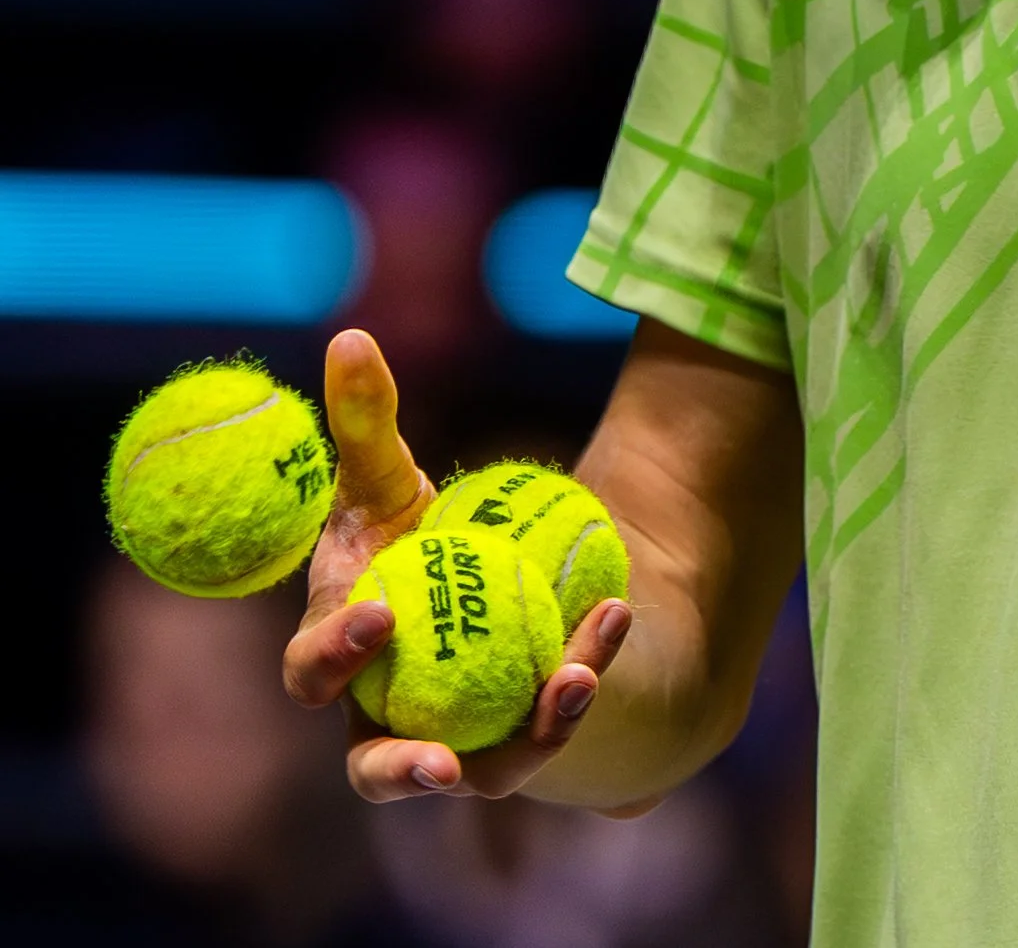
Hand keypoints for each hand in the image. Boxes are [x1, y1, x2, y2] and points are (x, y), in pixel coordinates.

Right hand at [282, 328, 632, 801]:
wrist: (485, 574)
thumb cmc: (415, 528)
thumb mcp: (392, 475)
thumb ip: (366, 418)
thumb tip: (351, 337)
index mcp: (340, 650)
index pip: (313, 672)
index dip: (332, 656)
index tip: (379, 613)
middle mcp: (384, 712)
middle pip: (376, 767)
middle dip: (401, 771)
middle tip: (440, 763)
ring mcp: (454, 737)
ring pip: (484, 767)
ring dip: (529, 736)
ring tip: (574, 683)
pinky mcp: (516, 741)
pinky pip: (547, 726)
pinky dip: (577, 681)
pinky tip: (612, 621)